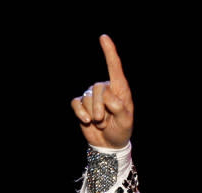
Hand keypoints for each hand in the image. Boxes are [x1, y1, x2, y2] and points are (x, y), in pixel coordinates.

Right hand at [72, 34, 133, 148]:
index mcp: (120, 90)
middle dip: (100, 107)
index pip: (114, 68)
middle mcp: (105, 89)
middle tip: (105, 121)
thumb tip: (106, 96)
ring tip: (101, 123)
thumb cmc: (121, 131)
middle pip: (97, 89)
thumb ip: (119, 108)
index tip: (103, 37)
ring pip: (87, 98)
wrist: (108, 144)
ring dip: (93, 114)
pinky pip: (76, 103)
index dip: (109, 52)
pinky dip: (80, 113)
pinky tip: (86, 121)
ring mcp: (91, 96)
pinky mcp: (81, 104)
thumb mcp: (126, 122)